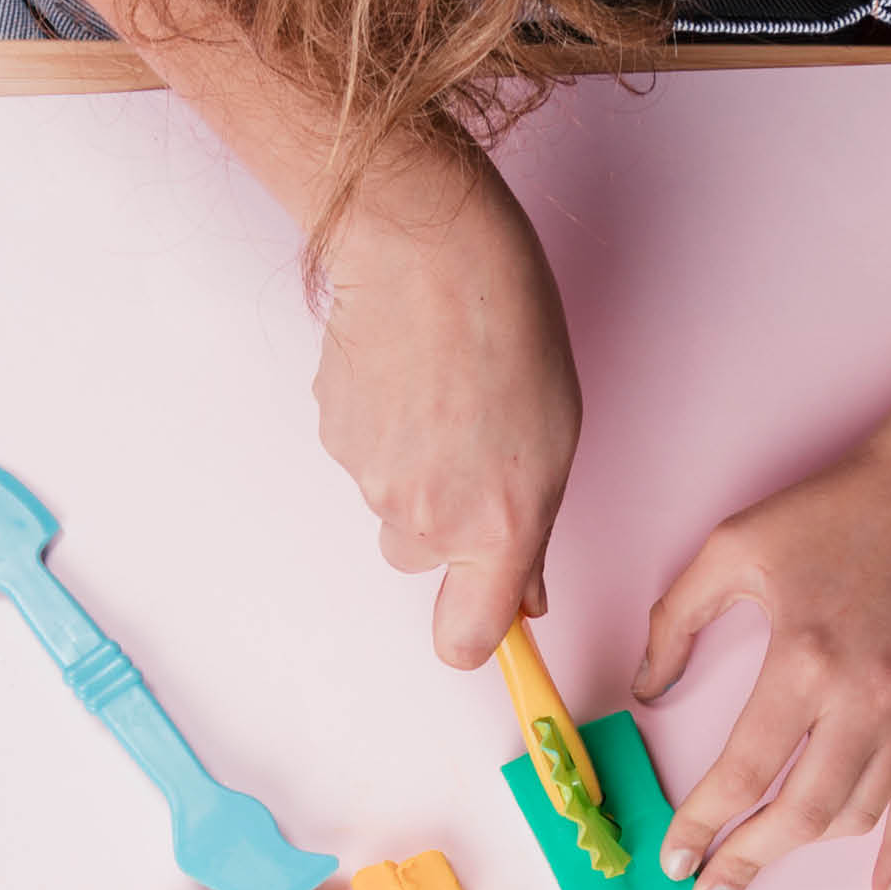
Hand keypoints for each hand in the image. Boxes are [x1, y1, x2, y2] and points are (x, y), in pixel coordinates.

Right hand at [314, 161, 580, 668]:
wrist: (428, 250)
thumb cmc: (509, 326)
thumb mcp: (556, 437)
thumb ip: (533, 527)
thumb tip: (526, 587)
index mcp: (497, 526)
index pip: (466, 640)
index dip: (474, 633)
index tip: (489, 620)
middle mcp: (427, 518)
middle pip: (424, 560)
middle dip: (447, 522)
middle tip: (479, 447)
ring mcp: (371, 478)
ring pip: (392, 504)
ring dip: (417, 467)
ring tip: (447, 394)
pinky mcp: (334, 436)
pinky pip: (363, 456)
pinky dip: (383, 429)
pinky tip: (408, 376)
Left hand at [635, 422, 890, 889]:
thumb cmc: (839, 508)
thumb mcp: (732, 546)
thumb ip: (676, 620)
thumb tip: (648, 690)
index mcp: (805, 658)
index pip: (744, 770)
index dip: (702, 823)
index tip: (674, 854)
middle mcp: (865, 697)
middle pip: (800, 813)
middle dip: (746, 861)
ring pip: (856, 815)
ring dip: (804, 853)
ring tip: (758, 867)